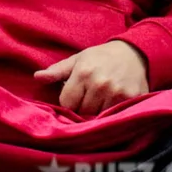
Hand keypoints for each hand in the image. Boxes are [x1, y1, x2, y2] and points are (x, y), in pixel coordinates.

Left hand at [34, 40, 149, 115]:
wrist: (134, 53)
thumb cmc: (101, 57)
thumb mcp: (78, 59)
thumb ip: (57, 71)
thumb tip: (37, 77)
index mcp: (83, 73)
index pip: (67, 103)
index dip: (69, 102)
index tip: (76, 96)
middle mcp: (100, 84)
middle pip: (82, 113)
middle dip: (83, 109)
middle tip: (90, 98)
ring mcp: (116, 93)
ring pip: (98, 118)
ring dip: (97, 114)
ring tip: (101, 101)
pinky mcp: (131, 99)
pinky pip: (114, 118)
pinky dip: (112, 115)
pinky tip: (112, 105)